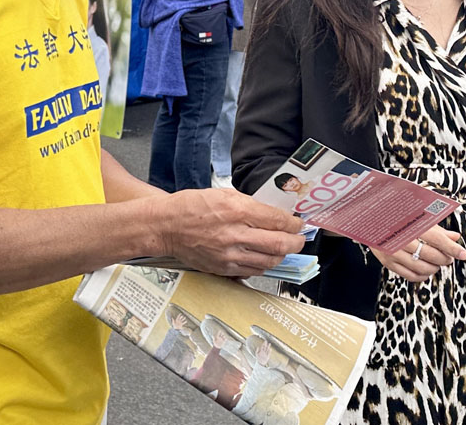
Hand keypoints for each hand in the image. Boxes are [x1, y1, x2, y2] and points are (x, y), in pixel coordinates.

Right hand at [154, 189, 304, 277]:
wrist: (165, 226)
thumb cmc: (192, 206)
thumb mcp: (225, 194)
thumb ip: (251, 205)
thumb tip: (273, 214)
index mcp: (238, 211)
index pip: (278, 220)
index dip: (294, 223)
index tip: (299, 223)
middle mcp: (236, 235)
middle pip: (279, 245)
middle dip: (296, 243)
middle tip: (300, 239)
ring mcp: (229, 255)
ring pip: (269, 261)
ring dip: (281, 256)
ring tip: (283, 248)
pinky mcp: (222, 268)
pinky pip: (252, 271)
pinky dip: (264, 264)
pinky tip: (264, 257)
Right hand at [369, 224, 465, 282]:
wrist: (368, 219)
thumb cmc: (396, 214)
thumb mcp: (417, 216)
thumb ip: (437, 228)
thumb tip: (455, 237)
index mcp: (409, 223)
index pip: (437, 239)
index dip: (452, 248)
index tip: (464, 254)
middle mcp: (400, 238)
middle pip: (430, 255)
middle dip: (444, 258)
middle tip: (450, 257)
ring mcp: (393, 252)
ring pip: (421, 268)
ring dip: (434, 268)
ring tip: (438, 263)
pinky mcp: (388, 262)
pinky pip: (410, 276)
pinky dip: (422, 276)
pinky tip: (427, 270)